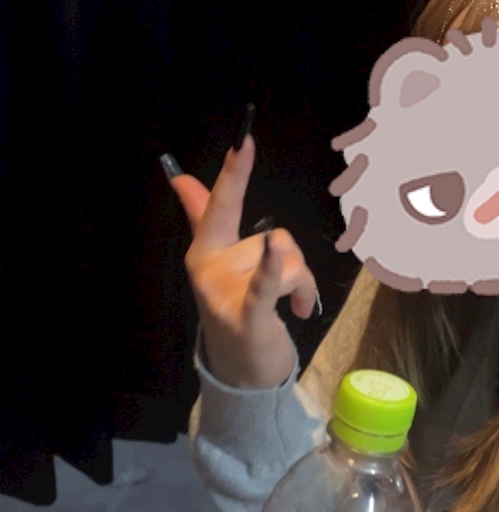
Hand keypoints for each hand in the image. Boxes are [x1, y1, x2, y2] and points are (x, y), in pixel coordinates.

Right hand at [170, 119, 318, 388]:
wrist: (240, 371)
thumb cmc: (236, 310)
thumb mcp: (221, 263)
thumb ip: (203, 217)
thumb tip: (180, 176)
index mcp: (207, 249)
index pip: (222, 204)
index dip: (234, 172)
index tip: (244, 140)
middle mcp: (210, 267)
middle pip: (275, 238)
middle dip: (294, 262)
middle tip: (292, 291)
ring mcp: (224, 294)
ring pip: (289, 264)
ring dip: (304, 287)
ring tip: (295, 310)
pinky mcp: (246, 318)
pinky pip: (265, 286)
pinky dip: (272, 270)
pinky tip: (275, 250)